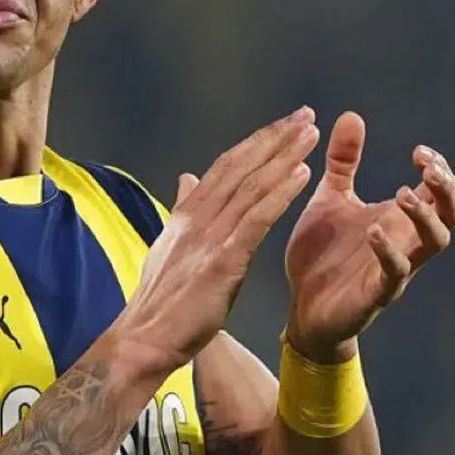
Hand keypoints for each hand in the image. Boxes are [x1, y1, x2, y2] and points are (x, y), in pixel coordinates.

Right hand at [115, 107, 319, 372]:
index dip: (255, 144)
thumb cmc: (160, 304)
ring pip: (251, 186)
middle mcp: (196, 218)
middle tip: (305, 114)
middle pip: (240, 167)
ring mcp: (209, 238)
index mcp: (186, 216)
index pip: (224, 168)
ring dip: (283, 156)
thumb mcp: (169, 249)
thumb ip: (181, 211)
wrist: (143, 340)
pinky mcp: (222, 262)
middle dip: (274, 139)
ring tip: (311, 133)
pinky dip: (280, 193)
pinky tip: (303, 174)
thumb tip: (186, 178)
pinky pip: (257, 219)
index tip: (282, 126)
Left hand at [284, 112, 454, 361]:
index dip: (439, 169)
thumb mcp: (330, 198)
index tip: (420, 151)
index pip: (439, 191)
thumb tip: (351, 115)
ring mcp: (395, 269)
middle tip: (429, 168)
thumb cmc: (322, 253)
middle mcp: (405, 241)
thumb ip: (343, 161)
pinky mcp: (375, 294)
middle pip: (451, 214)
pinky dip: (389, 252)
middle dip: (447, 190)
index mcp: (397, 219)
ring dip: (424, 217)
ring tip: (404, 194)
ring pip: (434, 244)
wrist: (301, 306)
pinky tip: (373, 232)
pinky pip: (393, 275)